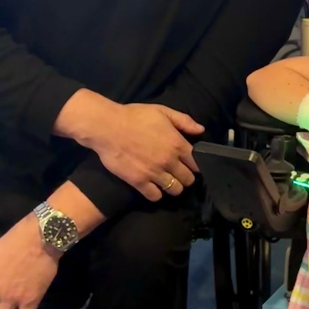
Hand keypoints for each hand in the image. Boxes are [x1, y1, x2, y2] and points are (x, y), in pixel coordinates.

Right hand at [88, 102, 203, 201]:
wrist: (107, 126)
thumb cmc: (134, 116)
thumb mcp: (162, 111)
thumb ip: (184, 121)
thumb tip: (201, 130)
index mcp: (177, 144)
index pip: (197, 163)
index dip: (195, 165)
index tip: (191, 165)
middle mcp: (169, 161)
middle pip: (188, 179)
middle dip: (186, 177)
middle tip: (179, 174)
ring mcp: (154, 173)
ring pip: (175, 190)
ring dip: (174, 187)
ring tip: (168, 182)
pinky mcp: (139, 182)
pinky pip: (155, 196)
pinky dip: (157, 194)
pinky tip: (154, 187)